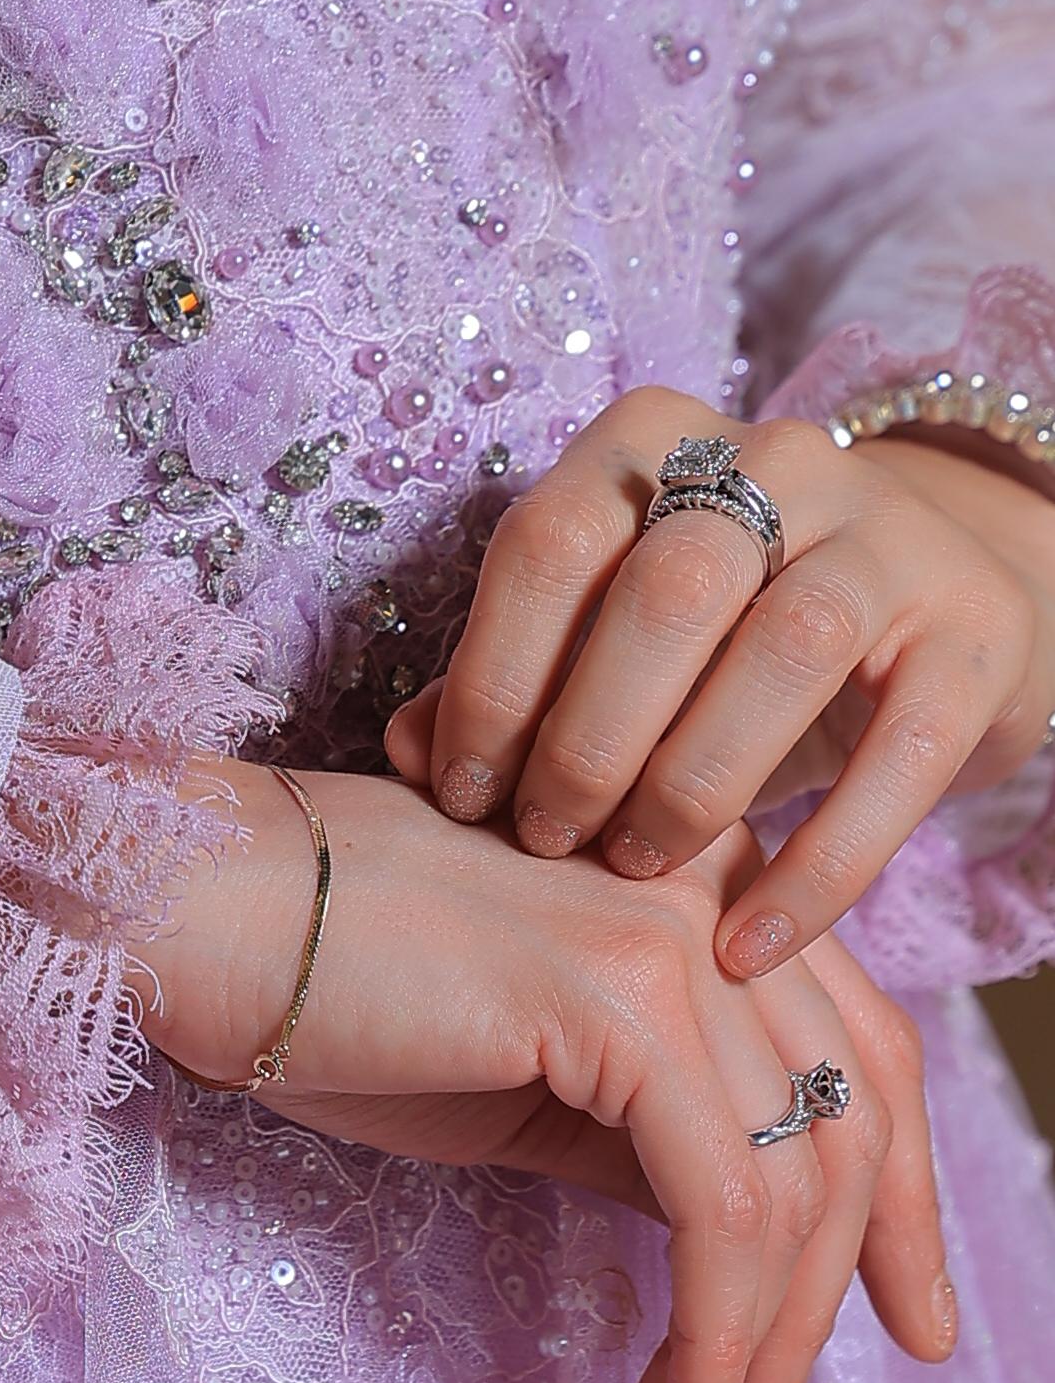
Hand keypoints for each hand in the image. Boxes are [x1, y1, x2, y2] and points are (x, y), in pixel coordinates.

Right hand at [134, 765, 954, 1382]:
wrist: (196, 909)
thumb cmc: (329, 990)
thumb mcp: (525, 1075)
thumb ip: (643, 1129)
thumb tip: (732, 1245)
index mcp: (698, 887)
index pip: (859, 1047)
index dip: (905, 1198)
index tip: (911, 1321)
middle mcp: (711, 890)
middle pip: (859, 1114)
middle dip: (859, 1289)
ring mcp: (672, 935)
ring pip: (795, 1183)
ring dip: (757, 1350)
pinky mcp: (619, 1003)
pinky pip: (720, 1205)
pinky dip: (712, 1331)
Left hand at [387, 387, 1054, 979]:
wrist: (934, 603)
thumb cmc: (728, 634)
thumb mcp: (616, 636)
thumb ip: (513, 678)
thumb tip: (408, 750)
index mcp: (656, 439)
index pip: (550, 543)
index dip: (494, 680)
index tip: (463, 796)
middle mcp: (780, 458)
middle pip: (666, 590)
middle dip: (589, 734)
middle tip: (550, 838)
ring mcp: (892, 540)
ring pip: (786, 648)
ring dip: (693, 781)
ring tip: (639, 872)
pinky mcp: (974, 637)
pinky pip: (898, 760)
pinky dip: (818, 868)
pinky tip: (749, 944)